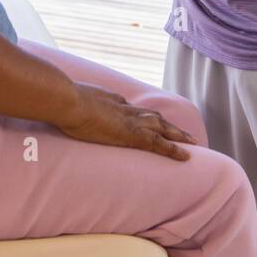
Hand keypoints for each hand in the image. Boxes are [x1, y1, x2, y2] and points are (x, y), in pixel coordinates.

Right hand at [53, 82, 197, 161]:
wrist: (68, 101)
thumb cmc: (63, 102)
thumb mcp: (71, 100)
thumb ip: (76, 103)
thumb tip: (69, 104)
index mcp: (112, 100)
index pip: (132, 108)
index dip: (143, 115)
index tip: (149, 120)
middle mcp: (125, 108)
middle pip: (153, 115)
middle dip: (168, 124)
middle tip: (183, 132)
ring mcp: (130, 121)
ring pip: (162, 127)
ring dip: (178, 134)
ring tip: (192, 142)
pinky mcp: (132, 135)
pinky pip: (159, 143)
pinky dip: (174, 149)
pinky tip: (186, 156)